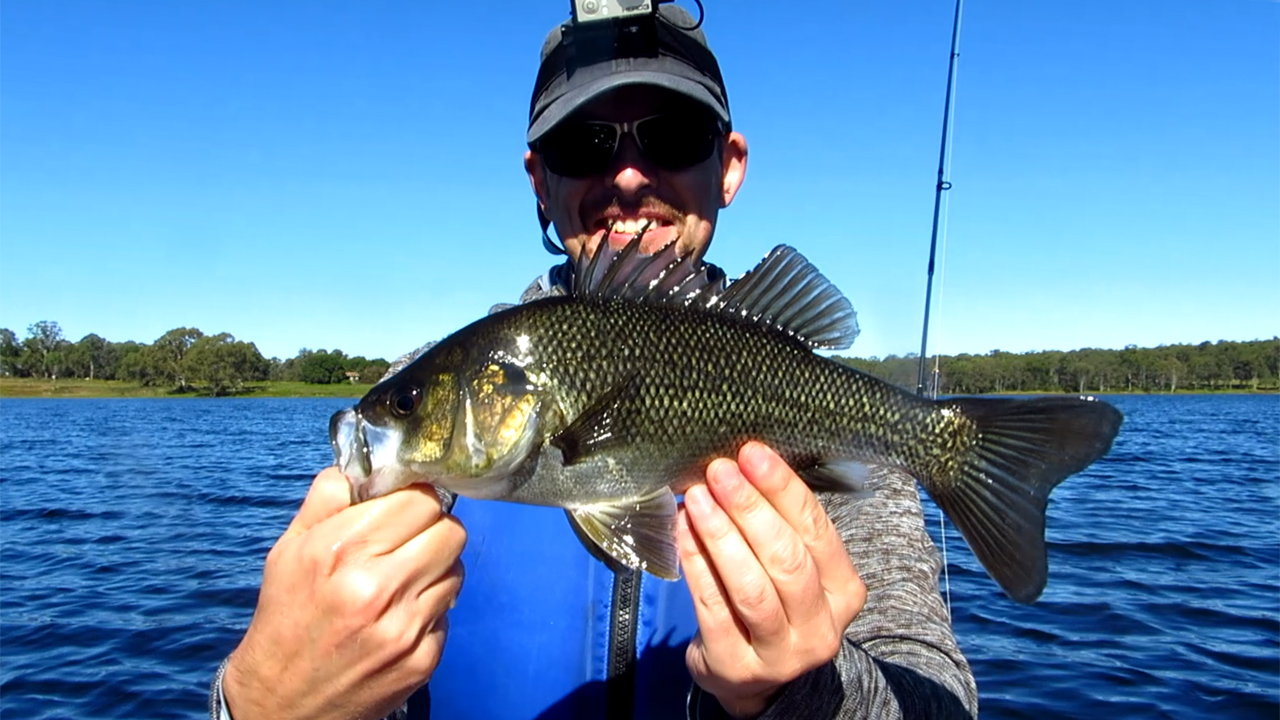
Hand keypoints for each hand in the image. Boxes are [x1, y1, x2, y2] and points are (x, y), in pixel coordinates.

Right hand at [223, 467, 465, 719]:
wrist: (281, 702)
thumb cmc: (287, 617)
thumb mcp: (289, 550)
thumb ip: (327, 499)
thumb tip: (362, 463)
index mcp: (341, 551)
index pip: (420, 500)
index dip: (415, 500)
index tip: (404, 507)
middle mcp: (376, 588)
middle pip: (450, 531)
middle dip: (432, 530)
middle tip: (409, 541)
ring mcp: (403, 628)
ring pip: (456, 570)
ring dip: (435, 569)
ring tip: (402, 580)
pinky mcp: (422, 660)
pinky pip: (449, 612)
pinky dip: (430, 609)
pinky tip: (399, 616)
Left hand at [679, 442, 866, 718]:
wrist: (755, 679)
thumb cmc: (773, 603)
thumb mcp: (793, 569)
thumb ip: (779, 525)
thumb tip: (741, 464)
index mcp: (844, 592)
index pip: (817, 531)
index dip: (783, 489)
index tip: (753, 453)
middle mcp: (821, 627)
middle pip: (787, 558)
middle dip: (750, 508)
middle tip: (719, 470)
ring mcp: (781, 654)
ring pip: (751, 587)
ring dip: (721, 534)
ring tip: (696, 497)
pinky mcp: (737, 667)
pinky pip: (714, 607)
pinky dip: (696, 563)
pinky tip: (683, 531)